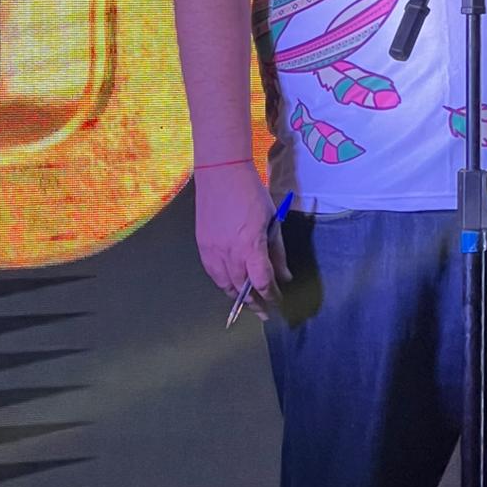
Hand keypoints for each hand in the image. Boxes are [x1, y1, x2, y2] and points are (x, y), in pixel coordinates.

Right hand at [194, 161, 291, 320]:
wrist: (221, 174)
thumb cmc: (251, 193)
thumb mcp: (271, 220)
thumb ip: (277, 251)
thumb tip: (284, 276)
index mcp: (250, 247)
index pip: (262, 283)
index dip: (271, 297)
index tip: (278, 304)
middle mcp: (229, 254)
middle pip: (242, 289)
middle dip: (255, 303)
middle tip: (265, 313)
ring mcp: (212, 252)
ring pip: (225, 285)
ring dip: (238, 297)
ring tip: (249, 303)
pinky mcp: (202, 247)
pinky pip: (213, 274)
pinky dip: (223, 283)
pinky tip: (231, 285)